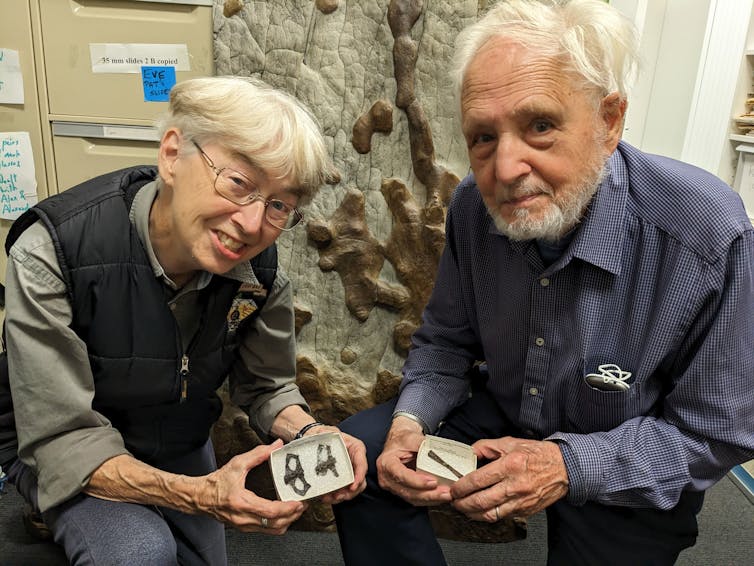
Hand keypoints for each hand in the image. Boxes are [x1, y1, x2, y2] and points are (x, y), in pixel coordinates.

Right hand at [200, 439, 305, 533]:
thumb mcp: (237, 464)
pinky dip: (279, 523)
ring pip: (272, 530)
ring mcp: (244, 525)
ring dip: (288, 521)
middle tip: (303, 504)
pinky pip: (267, 530)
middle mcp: (243, 518)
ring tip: (296, 508)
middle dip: (293, 515)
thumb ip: (258, 453)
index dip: (287, 509)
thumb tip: (276, 445)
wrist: (200, 497)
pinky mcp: (245, 528)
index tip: (298, 502)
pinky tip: (284, 513)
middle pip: (275, 524)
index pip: (269, 511)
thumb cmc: (217, 482)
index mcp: (241, 502)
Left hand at [316, 429, 366, 504]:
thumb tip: (328, 435)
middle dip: (350, 492)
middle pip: (360, 481)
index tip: (352, 486)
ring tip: (328, 499)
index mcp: (357, 449)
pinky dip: (335, 497)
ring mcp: (349, 472)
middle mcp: (355, 462)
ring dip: (341, 497)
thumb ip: (330, 433)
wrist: (316, 439)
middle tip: (338, 496)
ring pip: (351, 489)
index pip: (362, 465)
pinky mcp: (341, 479)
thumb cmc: (325, 434)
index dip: (359, 477)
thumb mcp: (329, 431)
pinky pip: (342, 491)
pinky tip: (325, 498)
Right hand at [375, 417, 451, 505]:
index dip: (417, 481)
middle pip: (408, 491)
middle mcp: (387, 478)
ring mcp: (393, 487)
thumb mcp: (411, 438)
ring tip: (447, 495)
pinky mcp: (402, 492)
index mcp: (386, 463)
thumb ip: (422, 444)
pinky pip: (416, 499)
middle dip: (428, 494)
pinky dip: (429, 500)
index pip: (401, 475)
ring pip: (413, 498)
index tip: (433, 482)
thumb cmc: (403, 440)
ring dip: (431, 499)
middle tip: (445, 492)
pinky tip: (441, 497)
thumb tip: (438, 452)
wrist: (400, 443)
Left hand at [450, 437, 567, 521]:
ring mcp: (521, 501)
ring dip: (472, 513)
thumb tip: (468, 452)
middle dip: (462, 503)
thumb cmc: (538, 454)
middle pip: (481, 501)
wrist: (564, 469)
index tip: (452, 488)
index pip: (478, 480)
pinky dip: (487, 515)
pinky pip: (501, 517)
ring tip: (463, 508)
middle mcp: (515, 485)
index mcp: (510, 465)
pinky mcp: (525, 511)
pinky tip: (479, 511)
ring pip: (490, 514)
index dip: (461, 487)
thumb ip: (486, 446)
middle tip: (452, 500)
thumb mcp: (510, 442)